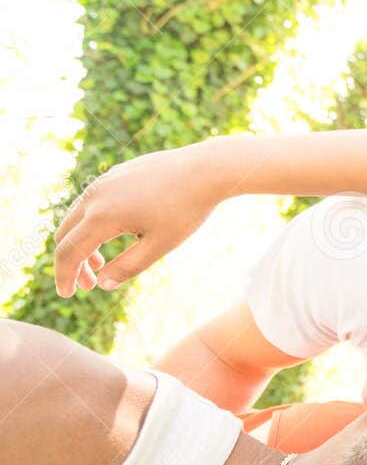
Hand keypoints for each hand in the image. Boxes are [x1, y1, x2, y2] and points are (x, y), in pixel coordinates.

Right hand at [52, 139, 231, 296]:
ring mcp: (103, 182)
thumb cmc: (186, 210)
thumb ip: (129, 266)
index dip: (64, 276)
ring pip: (76, 216)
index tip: (66, 294)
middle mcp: (95, 196)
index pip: (69, 252)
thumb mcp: (160, 245)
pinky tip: (114, 234)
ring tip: (101, 263)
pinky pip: (91, 202)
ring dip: (82, 242)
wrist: (205, 170)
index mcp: (102, 216)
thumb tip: (103, 284)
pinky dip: (92, 223)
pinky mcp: (114, 175)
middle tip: (89, 284)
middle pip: (65, 234)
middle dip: (72, 262)